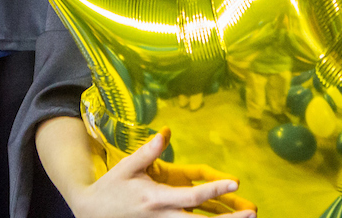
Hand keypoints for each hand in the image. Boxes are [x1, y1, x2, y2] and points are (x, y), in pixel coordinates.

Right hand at [67, 129, 254, 217]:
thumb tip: (165, 132)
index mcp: (156, 198)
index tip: (234, 183)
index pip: (190, 196)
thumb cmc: (110, 188)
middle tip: (251, 213)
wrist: (89, 213)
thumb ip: (148, 151)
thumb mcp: (127, 167)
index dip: (214, 189)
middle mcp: (161, 216)